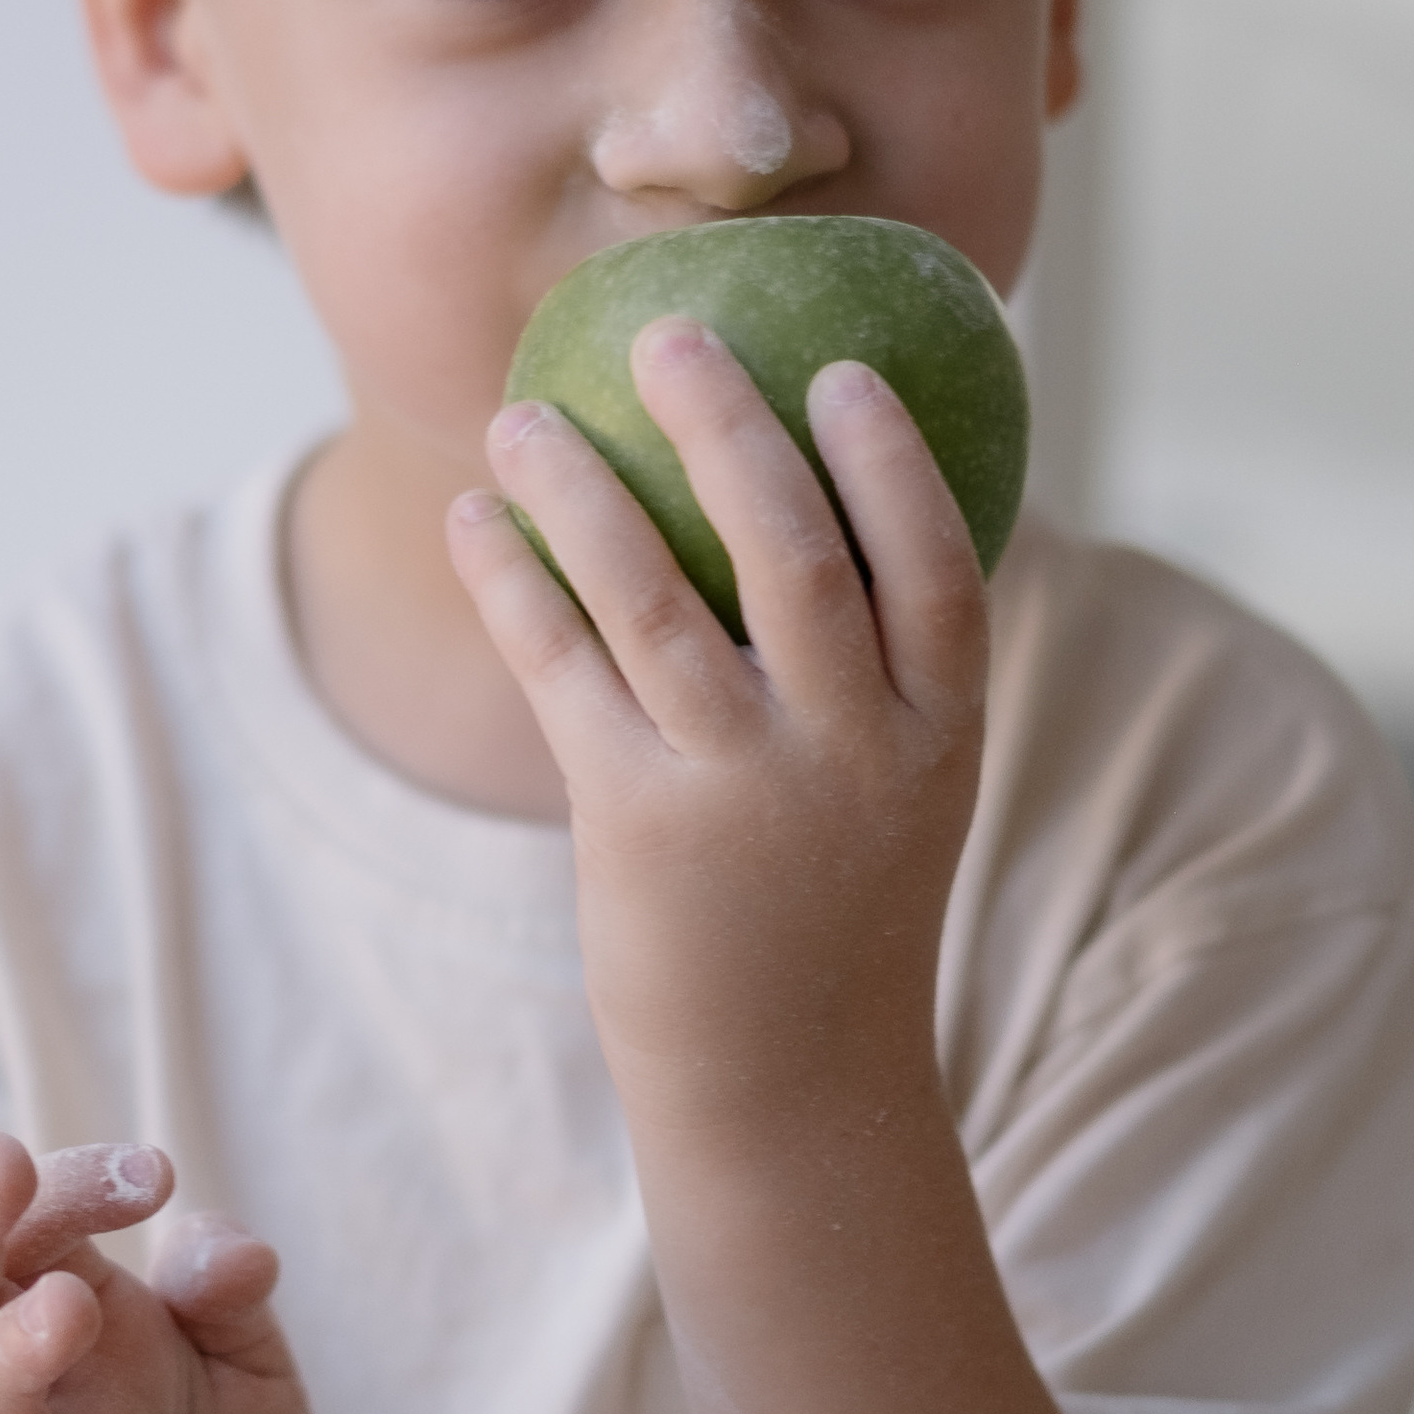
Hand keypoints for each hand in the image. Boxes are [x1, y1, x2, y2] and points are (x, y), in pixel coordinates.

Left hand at [446, 320, 987, 1138]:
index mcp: (939, 734)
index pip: (938, 568)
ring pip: (651, 598)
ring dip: (578, 489)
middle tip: (666, 333)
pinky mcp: (635, 825)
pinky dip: (512, 580)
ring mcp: (741, 789)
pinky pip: (561, 669)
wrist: (787, 1080)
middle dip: (726, 428)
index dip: (893, 463)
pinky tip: (474, 519)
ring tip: (522, 416)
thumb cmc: (835, 901)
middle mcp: (851, 753)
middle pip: (793, 553)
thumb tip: (826, 498)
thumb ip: (881, 665)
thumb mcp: (902, 788)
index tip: (842, 368)